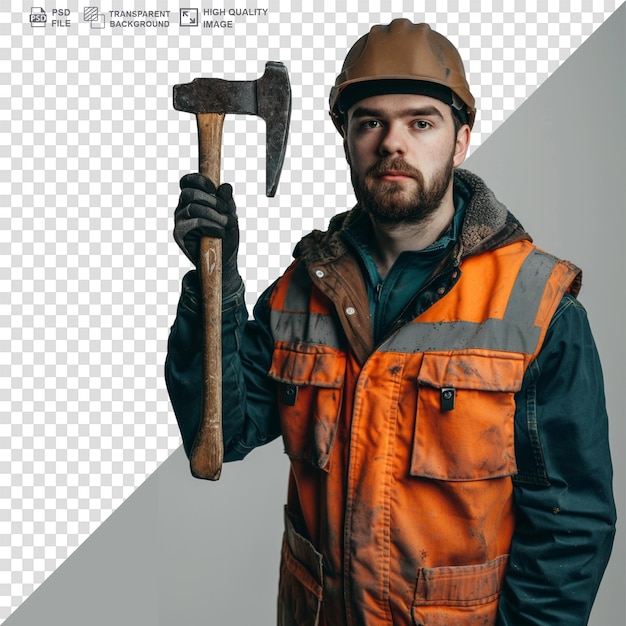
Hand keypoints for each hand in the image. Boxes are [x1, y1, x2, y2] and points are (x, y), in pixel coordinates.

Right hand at [174, 173, 240, 293]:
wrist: (223, 259)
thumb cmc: (225, 235)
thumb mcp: (229, 215)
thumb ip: (227, 201)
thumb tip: (225, 186)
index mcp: (192, 199)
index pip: (187, 181)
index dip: (199, 180)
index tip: (214, 188)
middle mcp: (182, 208)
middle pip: (189, 193)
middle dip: (211, 200)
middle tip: (227, 210)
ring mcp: (179, 221)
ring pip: (193, 208)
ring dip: (214, 214)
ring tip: (228, 223)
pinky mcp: (179, 235)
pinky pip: (195, 223)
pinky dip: (211, 225)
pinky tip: (220, 232)